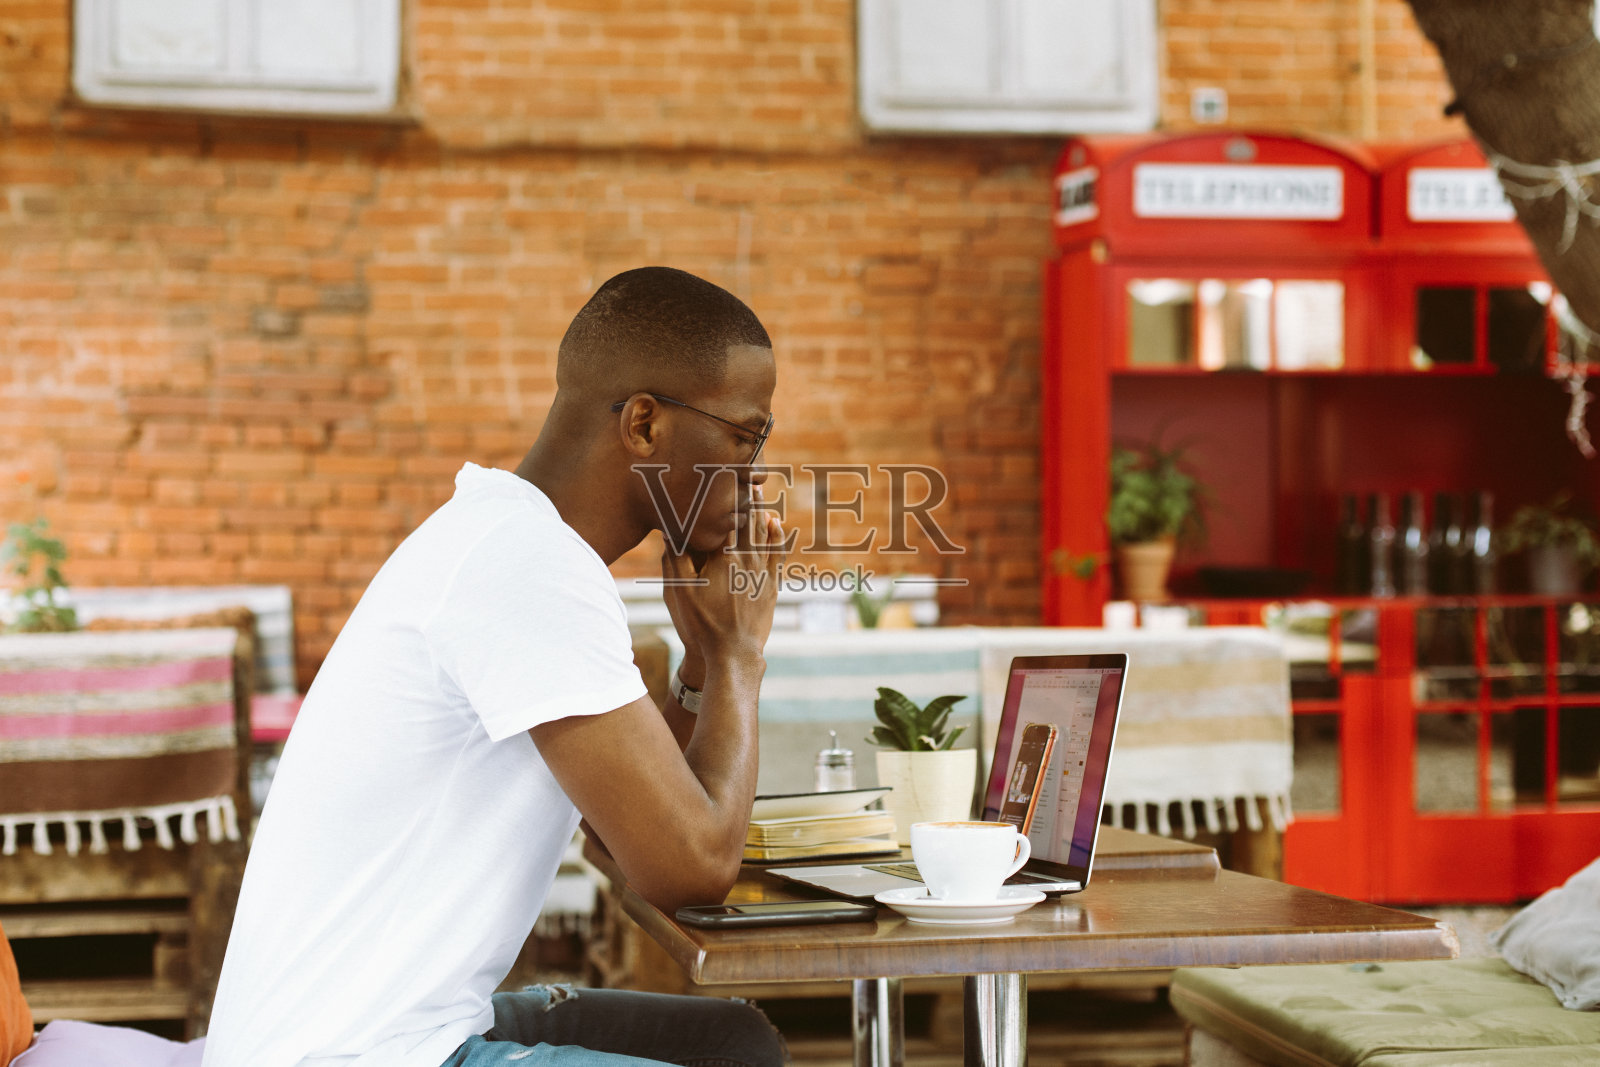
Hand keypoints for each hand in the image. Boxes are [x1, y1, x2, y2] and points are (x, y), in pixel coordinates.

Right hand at [661, 488, 785, 676]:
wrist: (733, 654)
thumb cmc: (701, 624)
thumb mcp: (678, 591)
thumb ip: (675, 558)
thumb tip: (670, 531)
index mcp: (724, 557)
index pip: (726, 517)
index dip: (726, 495)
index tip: (725, 475)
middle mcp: (747, 559)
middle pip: (749, 520)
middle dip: (747, 496)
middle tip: (747, 474)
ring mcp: (762, 572)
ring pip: (765, 533)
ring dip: (763, 510)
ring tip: (760, 491)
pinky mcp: (772, 586)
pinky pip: (777, 553)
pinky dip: (777, 535)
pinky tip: (777, 524)